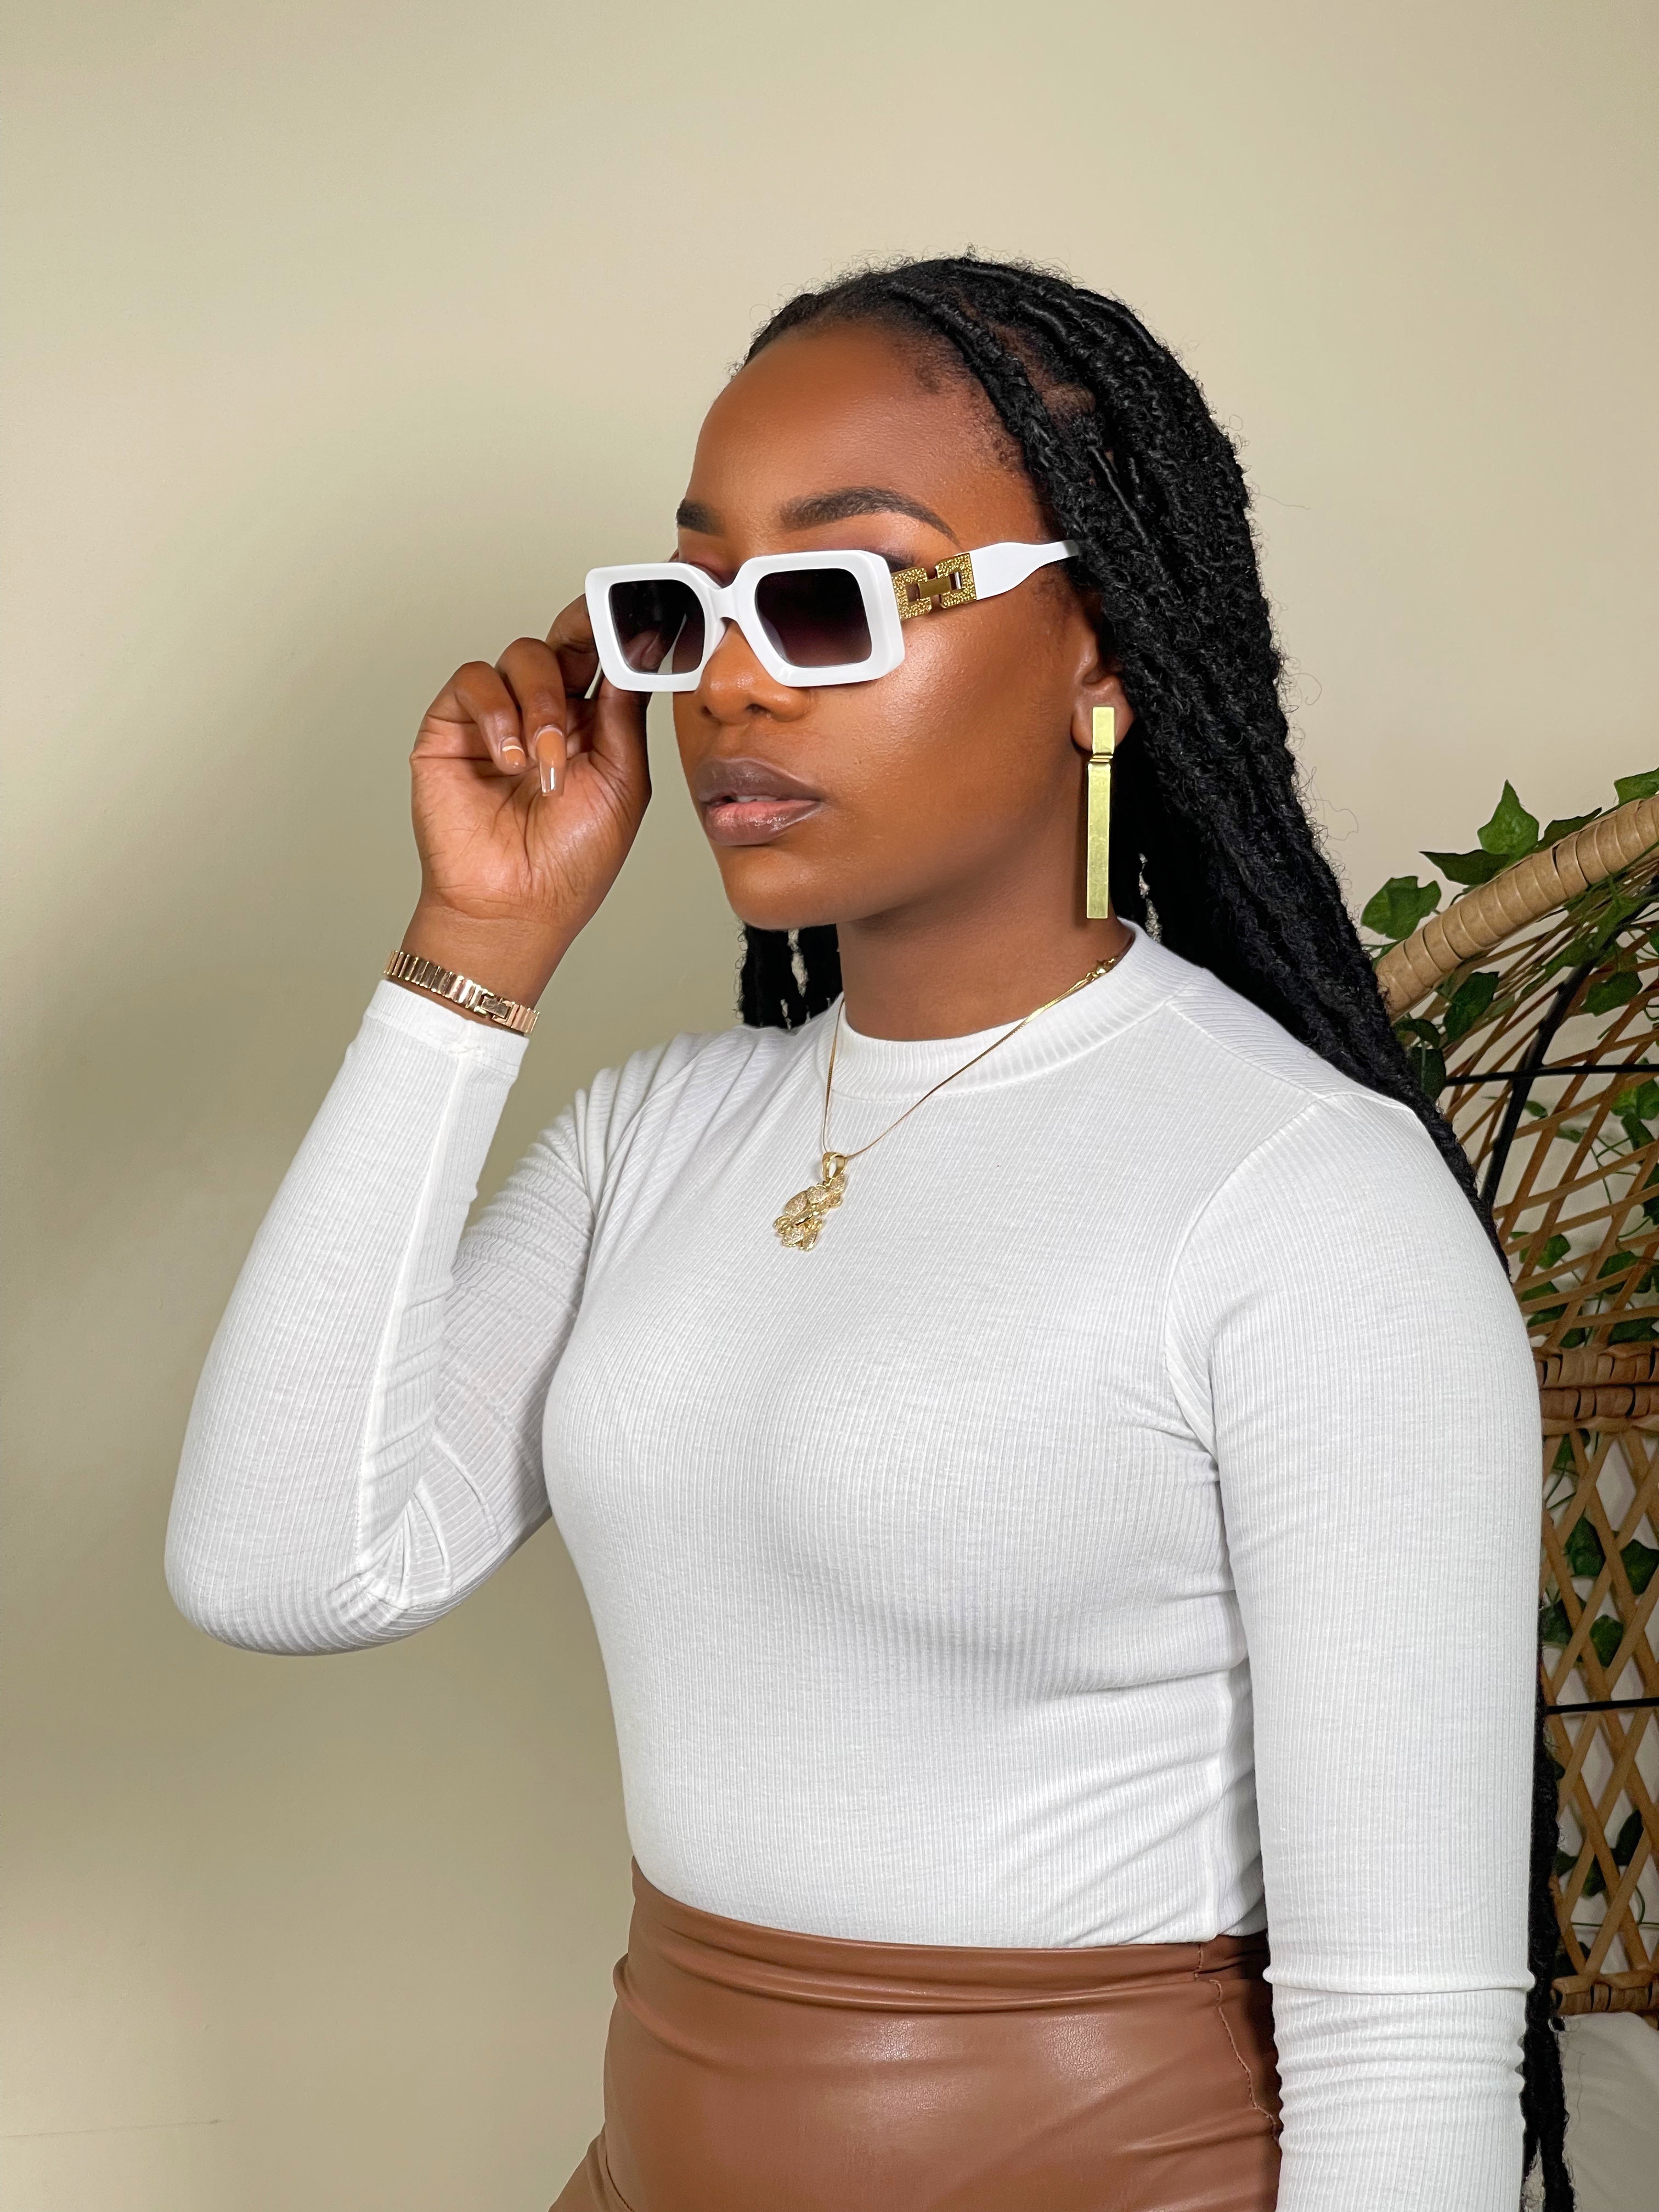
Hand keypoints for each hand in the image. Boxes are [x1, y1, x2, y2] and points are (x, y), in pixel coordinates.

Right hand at [400, 596, 649, 1005]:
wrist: (517, 906)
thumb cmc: (571, 861)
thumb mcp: (622, 780)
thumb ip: (625, 712)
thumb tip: (642, 649)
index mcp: (592, 723)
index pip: (603, 656)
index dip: (618, 629)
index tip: (640, 611)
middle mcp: (544, 712)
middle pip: (563, 640)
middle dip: (583, 634)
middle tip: (595, 642)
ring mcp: (497, 717)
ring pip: (522, 655)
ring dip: (540, 704)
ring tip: (545, 763)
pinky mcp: (453, 726)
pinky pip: (475, 682)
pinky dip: (496, 714)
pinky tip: (510, 761)